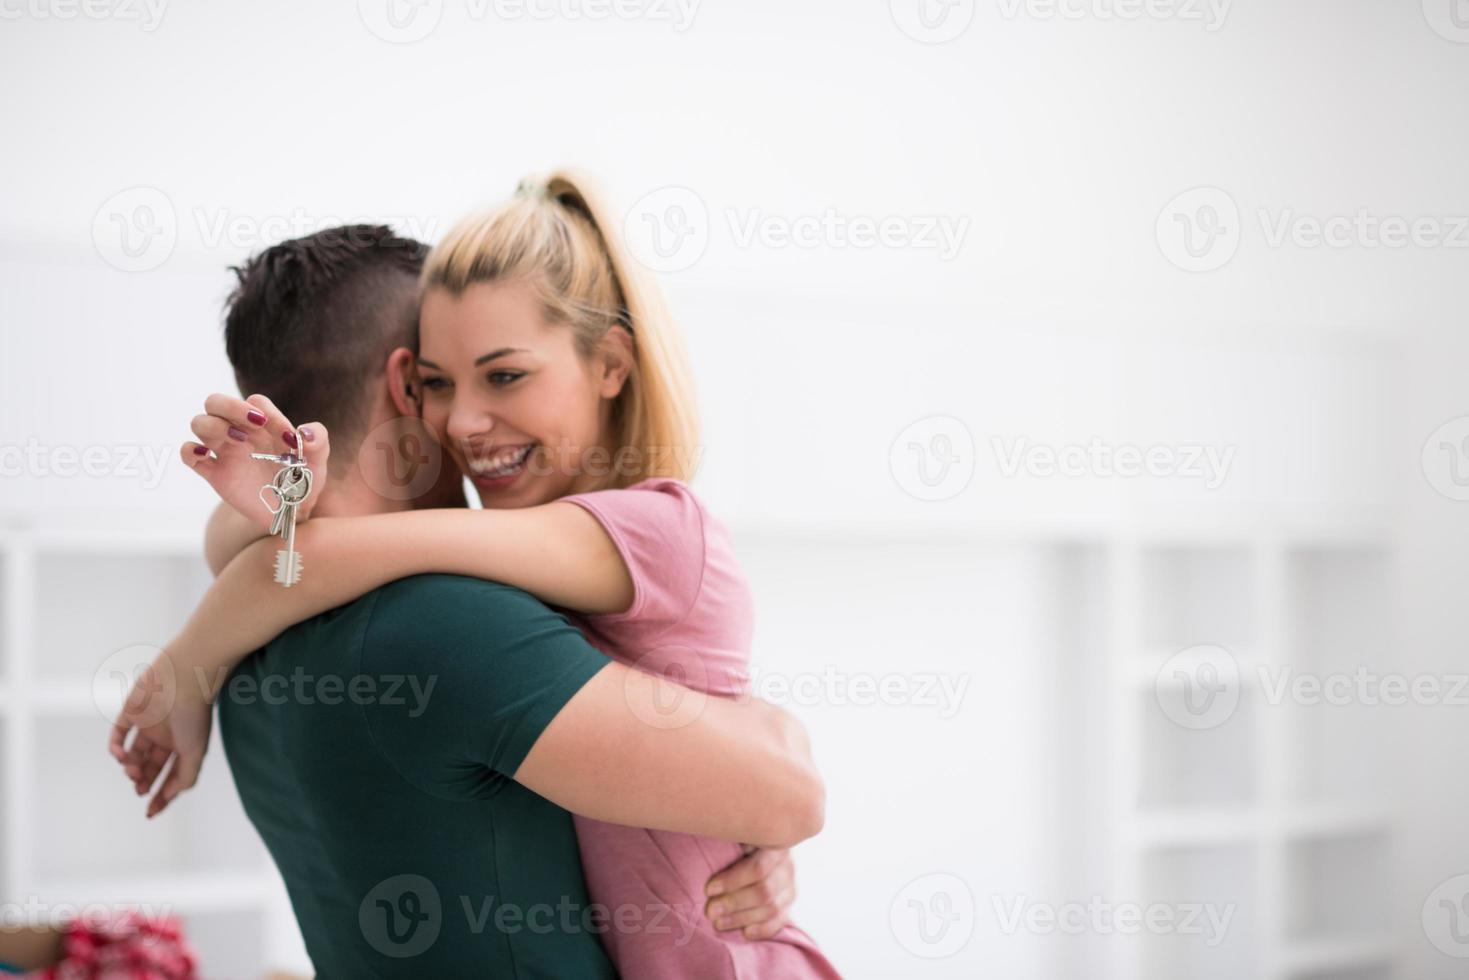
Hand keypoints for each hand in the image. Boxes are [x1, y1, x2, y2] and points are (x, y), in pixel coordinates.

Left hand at [107, 652, 214, 817]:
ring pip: (132, 755)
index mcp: (183, 746)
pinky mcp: (130, 713)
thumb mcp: (196, 752)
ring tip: (133, 770)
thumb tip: (169, 795)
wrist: (184, 678)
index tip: (150, 812)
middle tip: (140, 789)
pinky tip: (121, 756)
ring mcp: (147, 725)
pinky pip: (118, 736)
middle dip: (143, 781)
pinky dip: (116, 749)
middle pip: (150, 768)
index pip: (170, 776)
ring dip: (130, 768)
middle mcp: (165, 737)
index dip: (161, 795)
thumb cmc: (194, 714)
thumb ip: (186, 777)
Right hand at [181, 393, 330, 531]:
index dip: (269, 412)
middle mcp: (240, 432)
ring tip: (239, 441)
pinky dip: (190, 451)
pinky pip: (188, 455)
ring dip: (213, 426)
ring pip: (199, 423)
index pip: (255, 403)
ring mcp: (224, 451)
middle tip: (254, 425)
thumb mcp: (318, 461)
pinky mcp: (213, 473)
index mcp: (264, 425)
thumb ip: (318, 440)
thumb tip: (304, 433)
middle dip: (230, 406)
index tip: (287, 436)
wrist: (291, 511)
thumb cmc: (303, 478)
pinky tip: (206, 456)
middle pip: (215, 402)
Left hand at [704, 846, 797, 939]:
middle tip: (710, 910)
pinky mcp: (788, 906)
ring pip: (771, 909)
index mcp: (775, 846)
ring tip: (718, 922)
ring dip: (742, 918)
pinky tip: (744, 932)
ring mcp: (790, 888)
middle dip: (734, 903)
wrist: (757, 851)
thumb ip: (731, 840)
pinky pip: (780, 922)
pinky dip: (762, 930)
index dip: (732, 881)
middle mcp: (787, 867)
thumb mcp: (737, 835)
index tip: (709, 889)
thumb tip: (712, 843)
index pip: (757, 868)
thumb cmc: (738, 842)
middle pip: (764, 892)